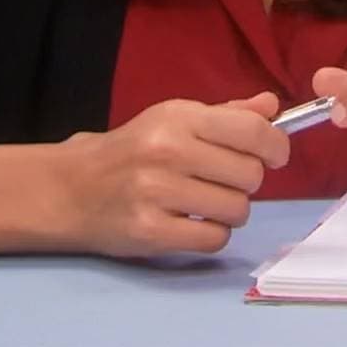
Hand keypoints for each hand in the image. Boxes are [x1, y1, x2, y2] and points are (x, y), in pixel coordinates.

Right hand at [0, 92, 288, 256]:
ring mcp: (157, 193)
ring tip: (203, 203)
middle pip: (250, 175)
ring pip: (237, 209)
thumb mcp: (172, 120)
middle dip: (245, 181)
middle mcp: (168, 151)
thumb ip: (225, 114)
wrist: (71, 189)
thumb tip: (271, 106)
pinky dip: (211, 235)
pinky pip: (214, 240)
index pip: (254, 131)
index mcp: (178, 117)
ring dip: (228, 211)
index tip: (274, 155)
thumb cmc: (130, 151)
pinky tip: (190, 224)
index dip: (275, 146)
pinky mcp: (150, 232)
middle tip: (220, 180)